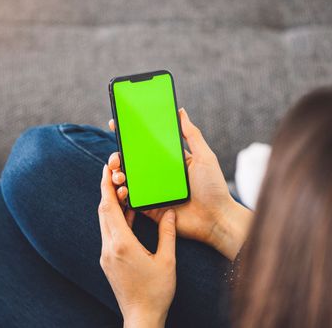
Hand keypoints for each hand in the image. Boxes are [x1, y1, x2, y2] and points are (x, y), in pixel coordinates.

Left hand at [98, 164, 175, 327]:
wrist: (142, 318)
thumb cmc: (157, 292)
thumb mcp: (167, 260)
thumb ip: (168, 233)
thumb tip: (170, 212)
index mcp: (122, 245)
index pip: (109, 208)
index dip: (106, 186)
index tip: (106, 169)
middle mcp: (109, 248)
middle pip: (103, 212)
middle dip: (107, 190)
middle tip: (114, 172)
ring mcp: (106, 255)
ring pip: (105, 222)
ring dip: (112, 205)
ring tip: (123, 189)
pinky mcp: (108, 262)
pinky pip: (110, 233)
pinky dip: (117, 220)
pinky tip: (128, 213)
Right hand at [108, 108, 251, 259]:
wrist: (216, 219)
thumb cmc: (214, 188)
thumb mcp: (205, 156)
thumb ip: (192, 134)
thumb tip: (180, 111)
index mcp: (170, 159)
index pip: (146, 143)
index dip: (130, 135)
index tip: (116, 124)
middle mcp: (158, 173)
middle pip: (132, 161)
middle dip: (118, 156)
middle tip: (115, 157)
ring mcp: (152, 190)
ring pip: (128, 179)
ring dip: (117, 174)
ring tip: (118, 174)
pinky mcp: (149, 207)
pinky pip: (131, 199)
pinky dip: (122, 194)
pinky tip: (122, 189)